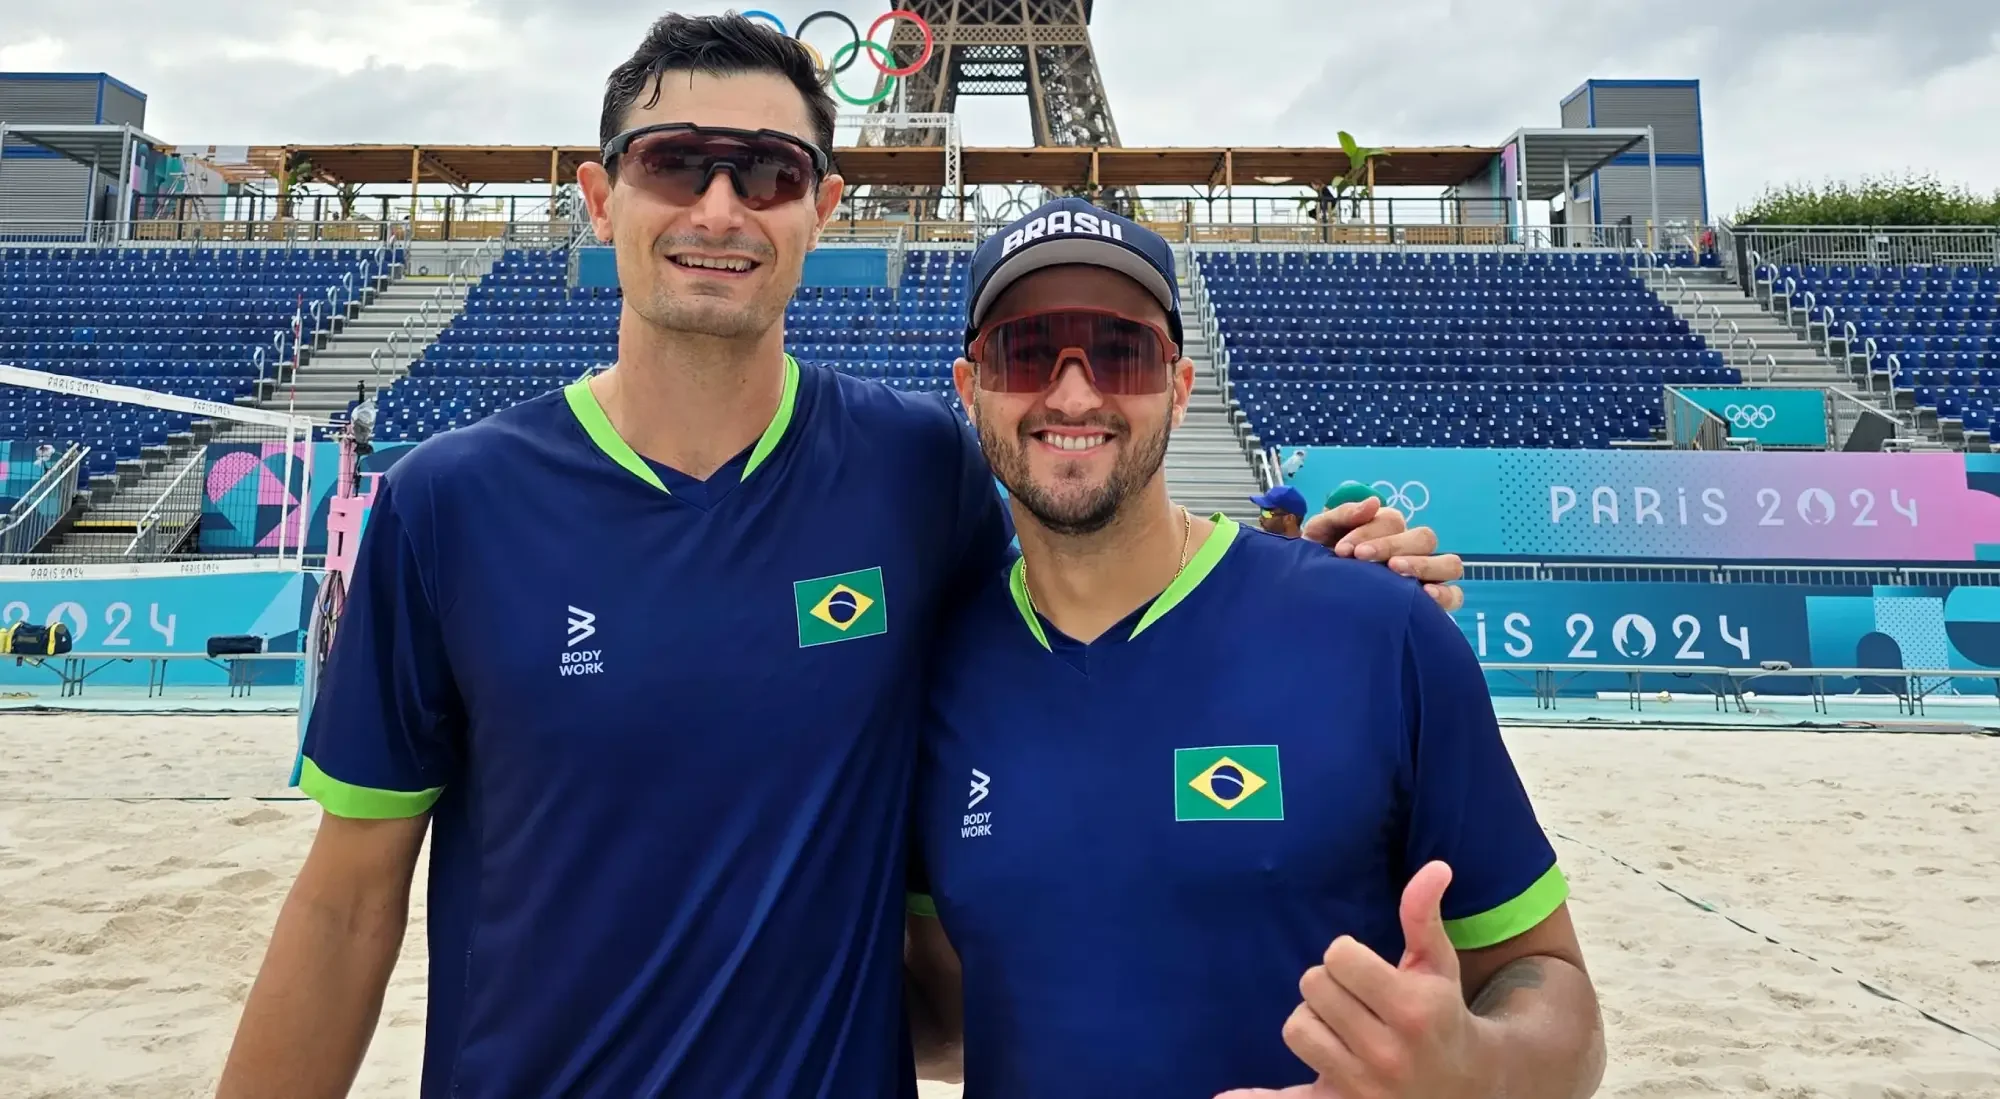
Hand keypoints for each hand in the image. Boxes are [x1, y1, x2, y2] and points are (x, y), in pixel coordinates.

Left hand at [1214, 863, 1488, 1098]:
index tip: (1365, 969)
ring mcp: (1362, 1087)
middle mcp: (1387, 1052)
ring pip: (1296, 1028)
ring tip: (1344, 1028)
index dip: (1346, 956)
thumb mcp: (1438, 966)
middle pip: (1313, 988)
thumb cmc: (1442, 1013)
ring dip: (1313, 1022)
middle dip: (1330, 986)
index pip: (1338, 957)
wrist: (1466, 1086)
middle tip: (1357, 999)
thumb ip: (1424, 916)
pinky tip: (1223, 1097)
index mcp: (1412, 1010)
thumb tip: (1434, 867)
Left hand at [1300, 499, 1464, 611]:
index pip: (1392, 520)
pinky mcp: (1432, 604)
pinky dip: (1445, 594)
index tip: (1342, 550)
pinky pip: (1454, 595)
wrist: (1312, 599)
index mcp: (1387, 529)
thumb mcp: (1319, 535)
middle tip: (1362, 558)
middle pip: (1423, 537)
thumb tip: (1373, 502)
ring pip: (1448, 563)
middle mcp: (1412, 550)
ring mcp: (1426, 576)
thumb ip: (1341, 515)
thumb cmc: (1319, 562)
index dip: (1368, 531)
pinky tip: (1424, 596)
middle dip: (1392, 545)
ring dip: (1424, 565)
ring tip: (1394, 571)